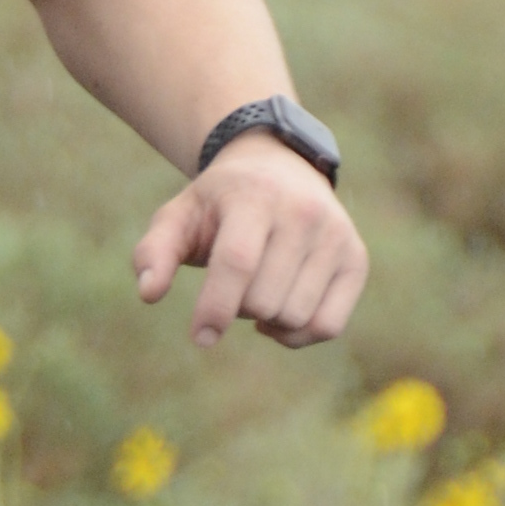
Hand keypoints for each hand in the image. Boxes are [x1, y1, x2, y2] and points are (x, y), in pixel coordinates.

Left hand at [133, 143, 366, 349]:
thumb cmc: (218, 204)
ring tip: (255, 292)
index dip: (216, 306)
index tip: (200, 337)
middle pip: (265, 299)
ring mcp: (336, 235)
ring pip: (296, 316)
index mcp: (255, 197)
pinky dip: (297, 336)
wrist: (279, 169)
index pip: (238, 261)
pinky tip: (278, 317)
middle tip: (230, 285)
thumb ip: (154, 251)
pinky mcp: (356, 259)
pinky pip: (327, 326)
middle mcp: (304, 212)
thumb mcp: (178, 216)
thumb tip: (148, 293)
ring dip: (265, 320)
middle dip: (236, 308)